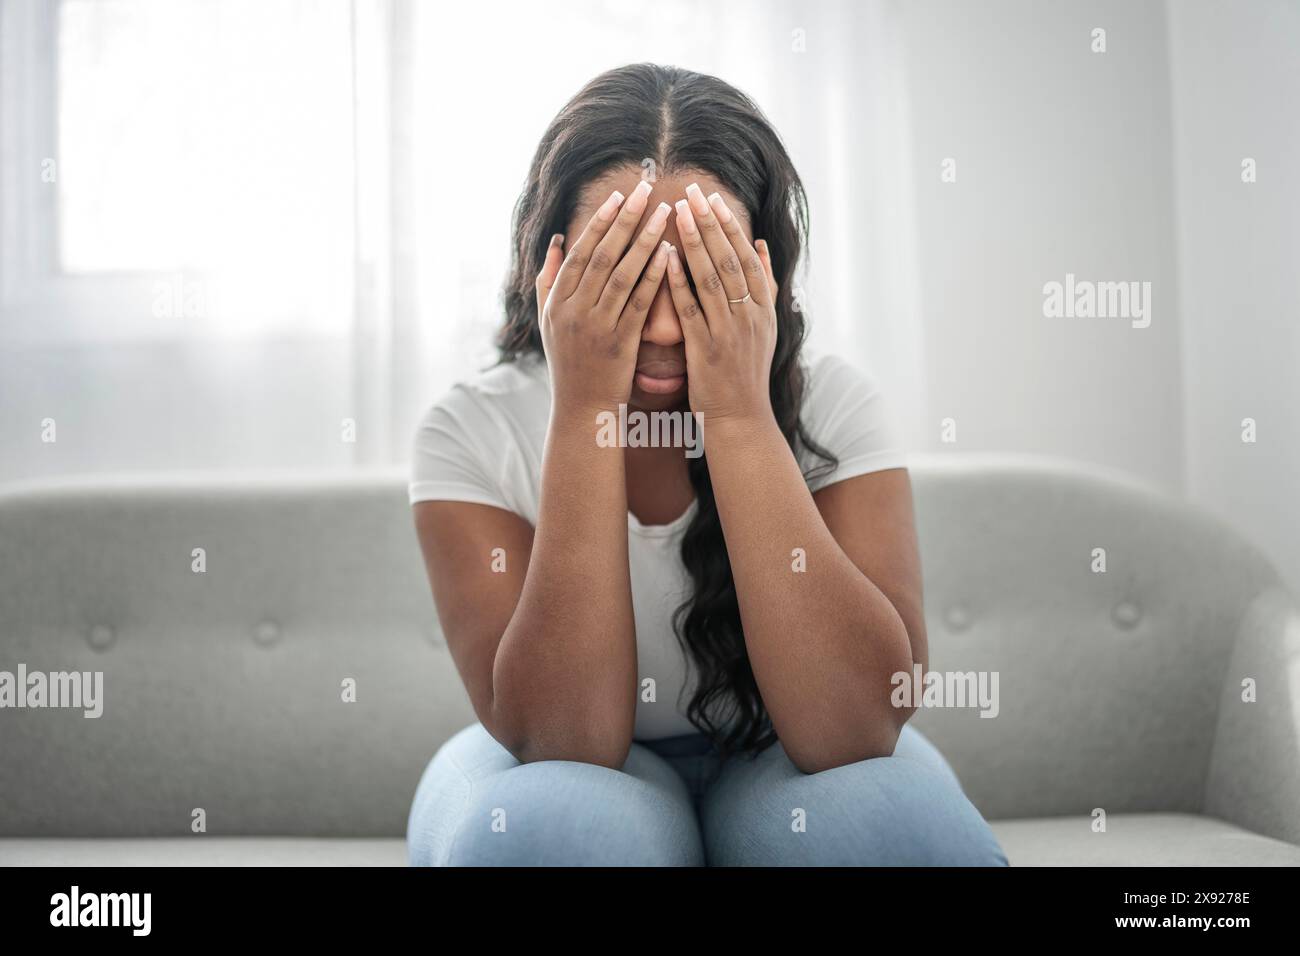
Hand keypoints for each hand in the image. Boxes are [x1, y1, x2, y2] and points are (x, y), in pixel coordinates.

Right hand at [535, 179, 672, 415]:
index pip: (580, 252)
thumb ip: (549, 281)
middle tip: (644, 189)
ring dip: (644, 240)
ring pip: (622, 274)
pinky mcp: (620, 343)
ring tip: (664, 212)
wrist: (582, 409)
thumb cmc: (569, 364)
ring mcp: (596, 327)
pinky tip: (670, 253)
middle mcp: (574, 311)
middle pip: (601, 255)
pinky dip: (653, 276)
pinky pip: (639, 303)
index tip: (618, 195)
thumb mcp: (548, 321)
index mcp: (557, 302)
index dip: (600, 222)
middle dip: (625, 219)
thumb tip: (558, 242)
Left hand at [665, 182, 778, 426]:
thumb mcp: (765, 326)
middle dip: (708, 222)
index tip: (710, 197)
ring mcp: (729, 332)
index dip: (727, 224)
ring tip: (676, 213)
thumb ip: (763, 285)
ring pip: (711, 278)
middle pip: (728, 259)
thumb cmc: (745, 371)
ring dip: (693, 242)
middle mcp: (749, 315)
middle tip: (690, 191)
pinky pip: (691, 309)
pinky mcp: (706, 349)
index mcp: (763, 307)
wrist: (741, 418)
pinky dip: (679, 282)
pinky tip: (665, 258)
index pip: (745, 255)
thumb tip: (760, 244)